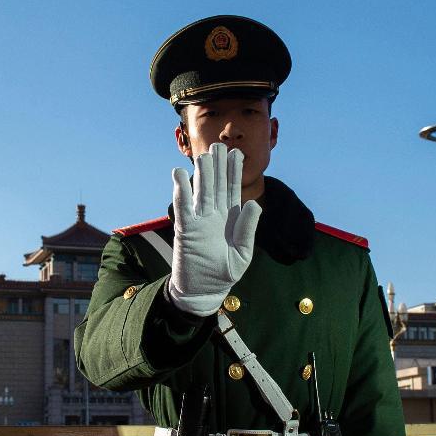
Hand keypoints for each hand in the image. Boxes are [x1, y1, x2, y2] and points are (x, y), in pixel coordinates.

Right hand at [166, 143, 261, 315]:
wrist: (205, 290)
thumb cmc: (224, 273)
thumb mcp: (243, 253)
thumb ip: (248, 229)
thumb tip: (254, 204)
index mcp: (231, 219)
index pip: (233, 191)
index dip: (234, 173)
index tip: (237, 154)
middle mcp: (214, 215)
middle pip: (216, 186)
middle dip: (218, 166)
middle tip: (218, 145)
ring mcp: (199, 221)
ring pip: (200, 192)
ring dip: (202, 174)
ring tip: (203, 155)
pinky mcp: (186, 230)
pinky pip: (183, 207)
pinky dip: (182, 191)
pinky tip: (180, 174)